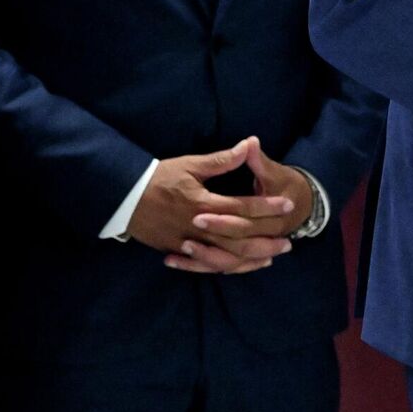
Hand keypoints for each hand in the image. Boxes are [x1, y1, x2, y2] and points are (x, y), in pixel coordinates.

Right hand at [124, 139, 294, 274]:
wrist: (123, 198)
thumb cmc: (159, 177)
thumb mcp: (190, 165)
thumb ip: (222, 160)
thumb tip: (249, 144)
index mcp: (203, 203)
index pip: (243, 207)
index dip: (267, 206)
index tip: (288, 205)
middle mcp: (197, 227)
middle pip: (238, 239)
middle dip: (265, 241)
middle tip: (288, 243)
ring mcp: (187, 242)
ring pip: (224, 256)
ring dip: (250, 258)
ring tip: (272, 257)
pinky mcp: (177, 251)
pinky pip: (206, 264)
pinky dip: (226, 267)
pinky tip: (242, 266)